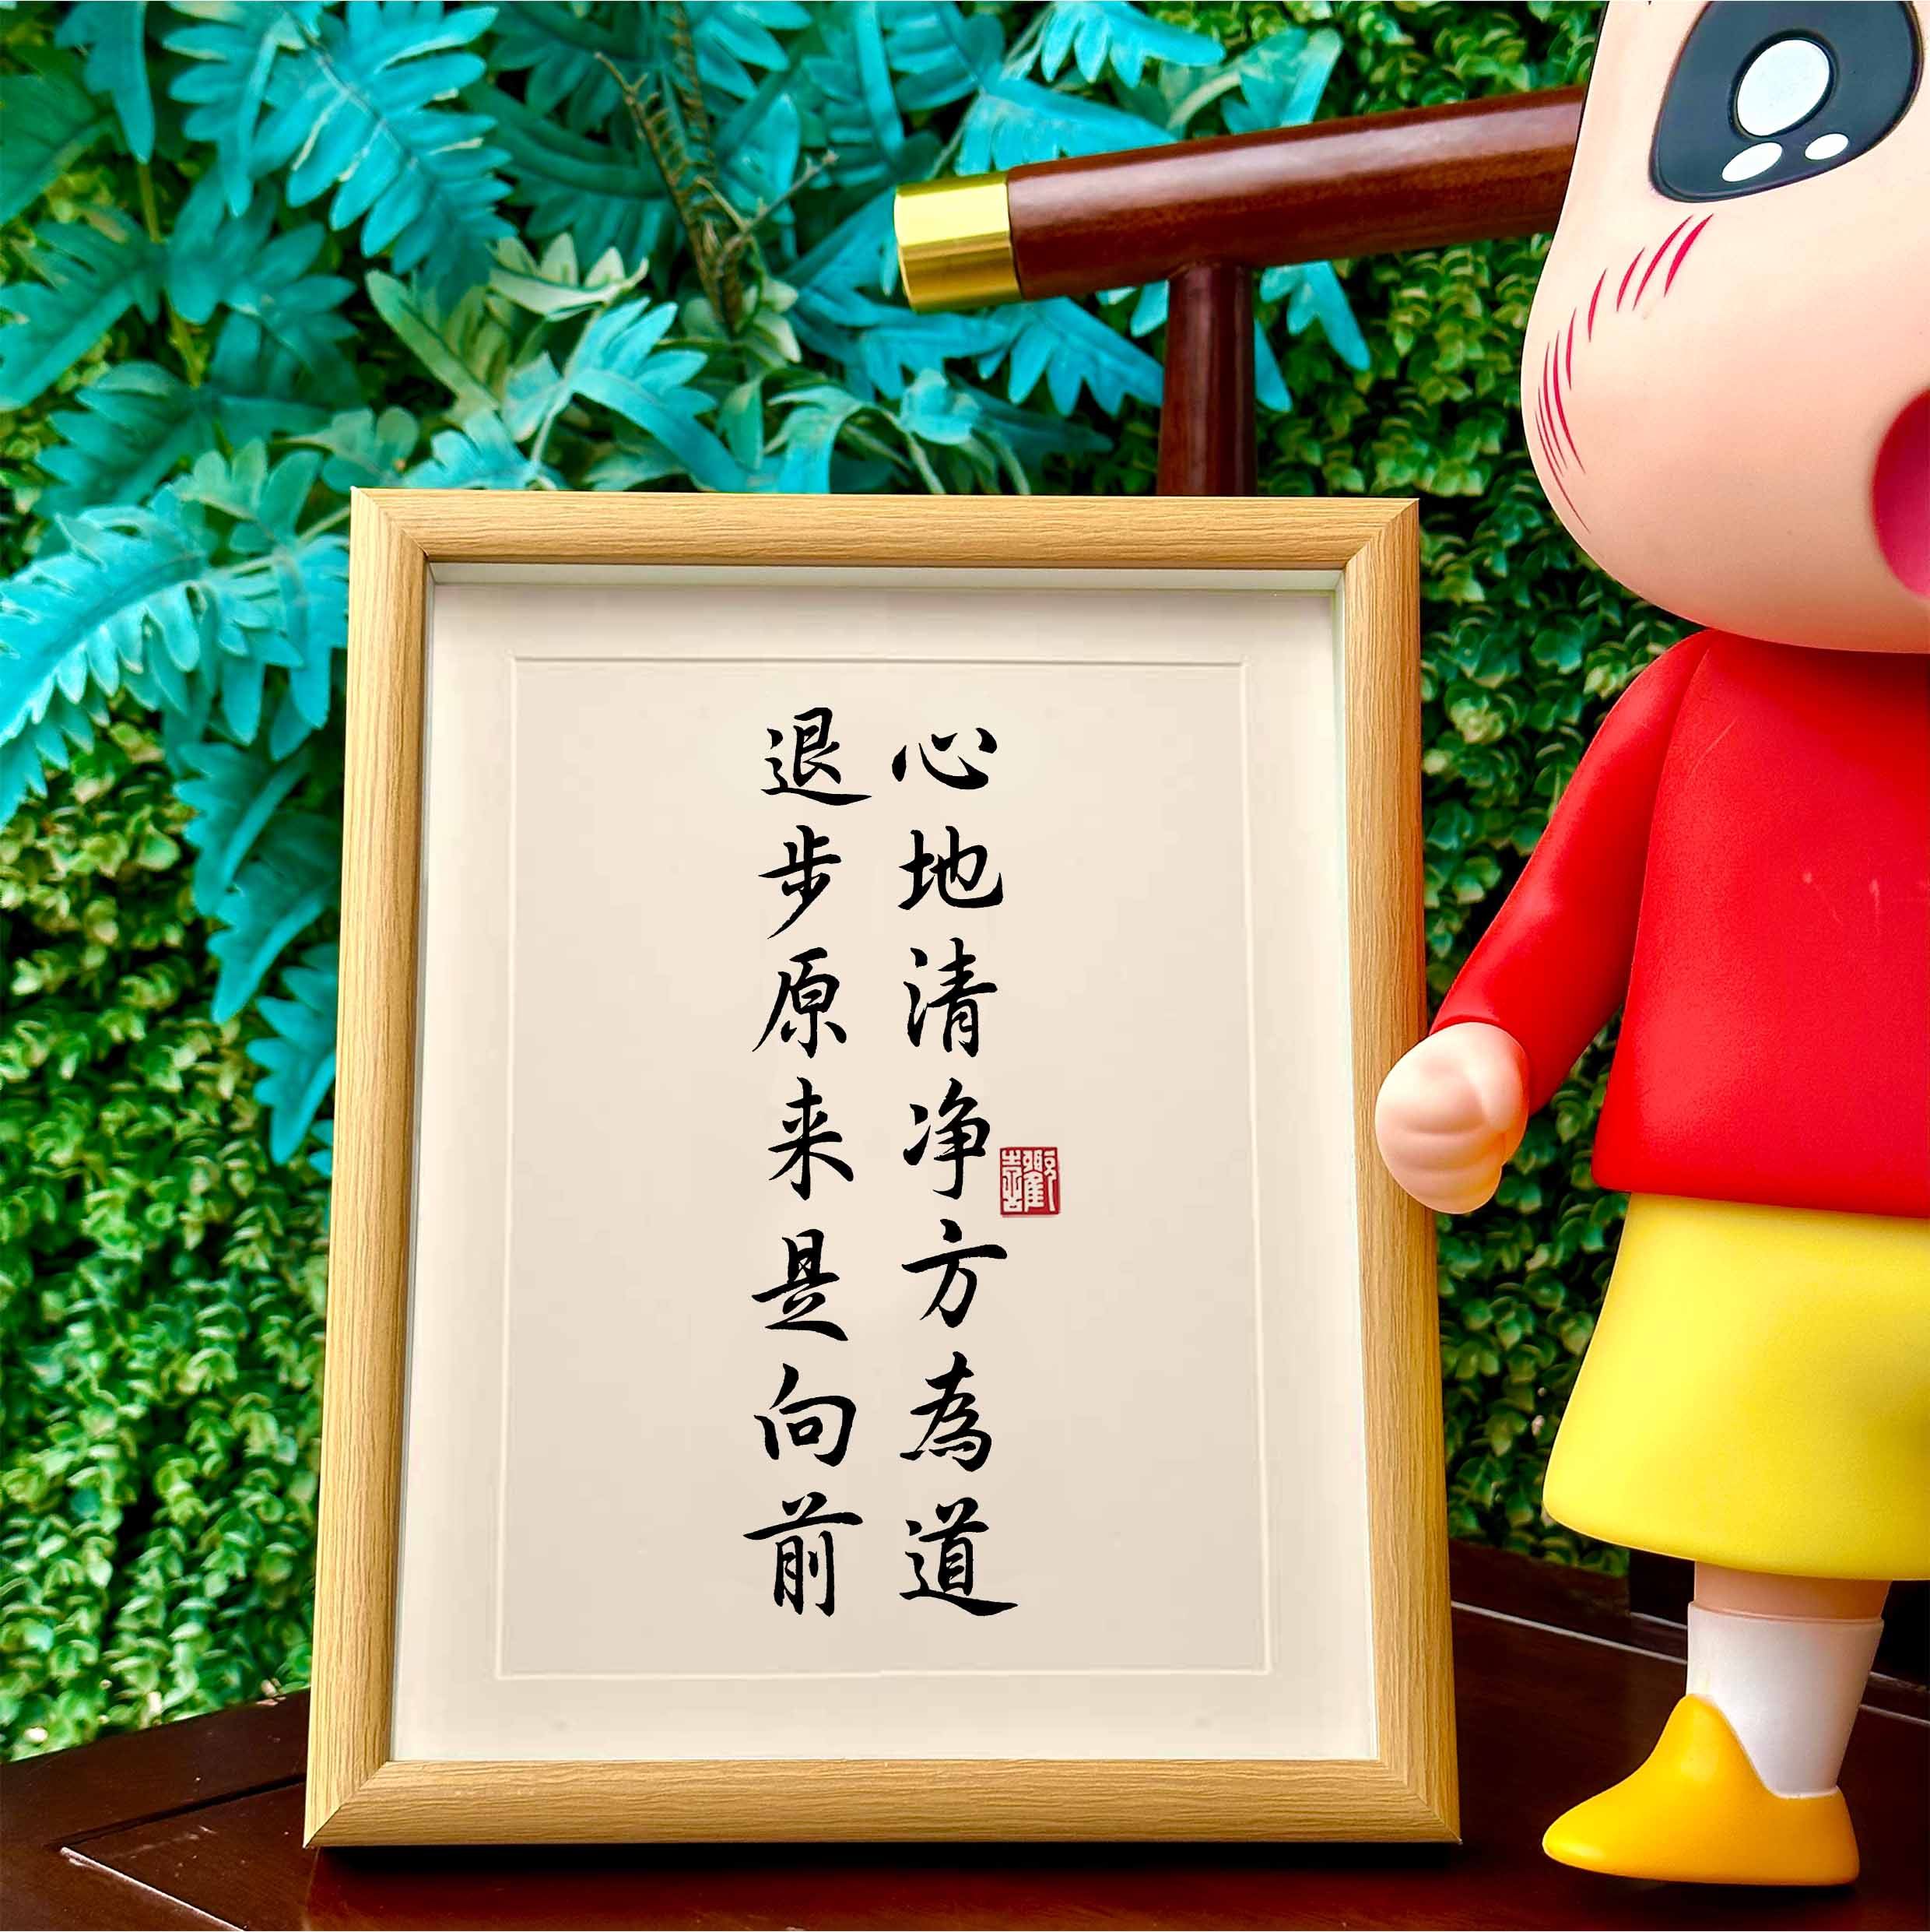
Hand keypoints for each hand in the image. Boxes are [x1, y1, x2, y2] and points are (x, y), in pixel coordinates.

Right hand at [1375, 1022, 1529, 1213]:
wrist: (1454, 1086)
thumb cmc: (1468, 1069)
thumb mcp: (1484, 1057)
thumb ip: (1496, 1079)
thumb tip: (1499, 1120)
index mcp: (1397, 1100)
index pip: (1457, 1110)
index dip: (1485, 1102)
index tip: (1479, 1090)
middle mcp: (1390, 1141)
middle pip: (1460, 1149)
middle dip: (1488, 1131)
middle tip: (1486, 1112)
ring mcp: (1405, 1172)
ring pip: (1462, 1182)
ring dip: (1490, 1157)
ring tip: (1483, 1133)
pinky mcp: (1426, 1194)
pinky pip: (1462, 1201)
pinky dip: (1484, 1182)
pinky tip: (1484, 1157)